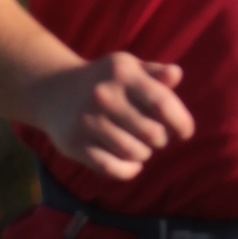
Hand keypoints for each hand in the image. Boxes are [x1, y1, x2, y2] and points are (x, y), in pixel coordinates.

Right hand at [22, 50, 193, 183]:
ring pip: (134, 152)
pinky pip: (111, 167)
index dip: (181, 122)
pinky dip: (129, 170)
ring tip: (141, 146)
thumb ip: (155, 72)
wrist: (53, 89)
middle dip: (162, 140)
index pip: (162, 103)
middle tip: (157, 138)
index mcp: (122, 73)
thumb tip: (177, 74)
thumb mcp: (128, 68)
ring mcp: (87, 120)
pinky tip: (131, 163)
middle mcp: (104, 95)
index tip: (184, 132)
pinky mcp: (74, 143)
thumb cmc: (104, 80)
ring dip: (145, 154)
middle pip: (152, 133)